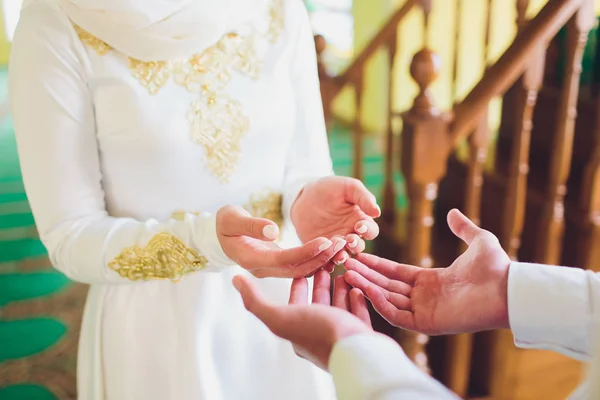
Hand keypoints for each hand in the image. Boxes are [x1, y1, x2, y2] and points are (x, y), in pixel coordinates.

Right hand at [217, 206, 344, 277]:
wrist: (218, 235)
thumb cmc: (224, 223)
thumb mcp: (231, 219)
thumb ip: (250, 225)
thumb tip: (273, 230)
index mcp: (252, 259)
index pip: (284, 259)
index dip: (306, 252)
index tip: (326, 240)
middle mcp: (264, 269)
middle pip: (297, 268)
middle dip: (321, 256)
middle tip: (342, 242)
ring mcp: (271, 270)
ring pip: (302, 270)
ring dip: (323, 259)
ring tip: (342, 243)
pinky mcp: (278, 265)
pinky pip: (301, 266)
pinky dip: (318, 259)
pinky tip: (333, 249)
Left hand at [232, 270, 373, 369]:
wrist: (358, 352)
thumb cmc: (319, 332)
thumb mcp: (280, 315)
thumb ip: (255, 300)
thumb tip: (235, 280)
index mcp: (298, 329)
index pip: (295, 301)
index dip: (298, 282)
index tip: (303, 265)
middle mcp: (318, 333)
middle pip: (318, 302)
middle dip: (320, 282)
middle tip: (325, 262)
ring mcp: (340, 335)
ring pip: (339, 307)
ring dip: (339, 288)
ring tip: (342, 269)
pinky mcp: (361, 335)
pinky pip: (357, 315)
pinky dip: (356, 300)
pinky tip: (356, 286)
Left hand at [291, 177, 380, 264]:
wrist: (305, 195)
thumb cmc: (331, 188)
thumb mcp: (348, 187)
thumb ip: (363, 198)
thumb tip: (377, 212)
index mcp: (361, 221)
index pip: (371, 231)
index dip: (368, 230)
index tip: (359, 226)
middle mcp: (350, 235)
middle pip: (359, 247)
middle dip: (355, 245)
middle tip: (349, 240)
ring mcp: (335, 244)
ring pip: (343, 255)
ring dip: (342, 256)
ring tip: (338, 255)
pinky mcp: (320, 249)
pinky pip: (325, 260)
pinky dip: (325, 263)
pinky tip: (324, 262)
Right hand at [344, 209, 510, 334]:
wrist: (508, 288)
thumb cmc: (496, 267)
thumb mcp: (478, 241)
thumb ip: (463, 228)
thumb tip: (454, 213)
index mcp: (432, 281)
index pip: (396, 273)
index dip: (378, 264)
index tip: (359, 254)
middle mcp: (425, 297)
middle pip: (387, 285)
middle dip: (366, 275)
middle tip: (345, 263)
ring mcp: (425, 311)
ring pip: (388, 299)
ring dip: (367, 287)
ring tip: (349, 273)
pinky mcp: (427, 324)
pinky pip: (398, 315)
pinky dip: (380, 303)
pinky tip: (366, 288)